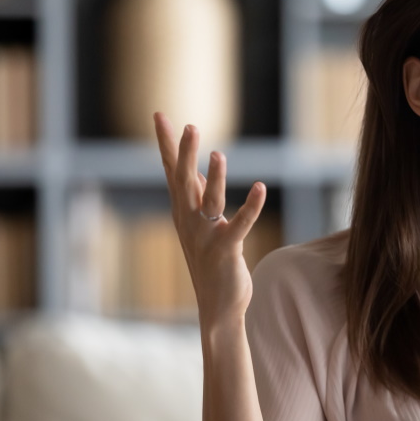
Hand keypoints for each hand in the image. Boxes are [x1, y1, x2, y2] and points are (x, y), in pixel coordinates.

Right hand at [154, 112, 266, 321]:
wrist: (218, 305)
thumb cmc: (211, 262)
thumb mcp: (200, 224)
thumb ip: (198, 196)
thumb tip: (195, 169)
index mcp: (183, 212)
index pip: (172, 171)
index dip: (166, 143)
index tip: (159, 115)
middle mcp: (190, 221)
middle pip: (183, 180)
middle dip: (184, 153)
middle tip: (188, 125)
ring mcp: (206, 236)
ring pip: (209, 200)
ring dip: (214, 177)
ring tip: (219, 154)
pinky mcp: (226, 249)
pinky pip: (240, 224)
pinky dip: (251, 205)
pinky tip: (260, 187)